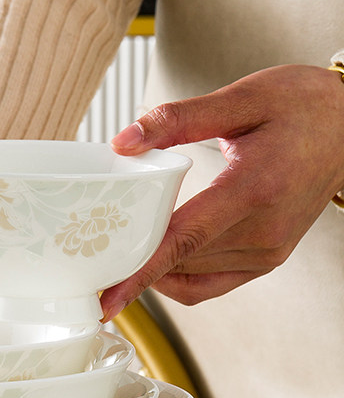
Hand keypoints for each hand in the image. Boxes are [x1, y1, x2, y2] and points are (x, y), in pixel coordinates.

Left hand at [102, 64, 343, 319]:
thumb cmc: (302, 108)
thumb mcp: (241, 98)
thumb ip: (178, 119)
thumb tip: (124, 142)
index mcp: (255, 188)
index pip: (185, 239)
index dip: (141, 272)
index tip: (107, 299)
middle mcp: (263, 230)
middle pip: (180, 260)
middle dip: (134, 262)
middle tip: (95, 252)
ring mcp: (267, 252)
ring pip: (189, 276)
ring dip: (154, 269)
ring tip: (125, 248)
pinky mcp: (266, 261)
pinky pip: (206, 286)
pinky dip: (176, 278)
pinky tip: (160, 258)